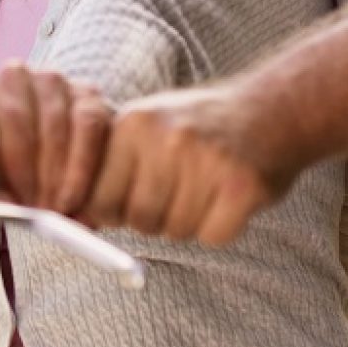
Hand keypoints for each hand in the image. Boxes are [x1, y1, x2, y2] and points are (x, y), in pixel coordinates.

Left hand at [0, 64, 111, 216]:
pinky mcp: (88, 95)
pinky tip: (73, 195)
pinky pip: (88, 123)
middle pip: (14, 113)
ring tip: (50, 207)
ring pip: (53, 118)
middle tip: (27, 204)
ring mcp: (52, 82)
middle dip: (22, 166)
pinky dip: (81, 166)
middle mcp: (11, 78)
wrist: (40, 172)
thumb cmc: (2, 176)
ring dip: (52, 171)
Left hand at [85, 82, 302, 246]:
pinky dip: (221, 228)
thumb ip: (108, 167)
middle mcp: (167, 139)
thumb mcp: (147, 128)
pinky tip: (228, 198)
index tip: (132, 203)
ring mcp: (206, 161)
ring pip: (176, 231)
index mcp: (134, 124)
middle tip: (178, 193)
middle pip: (138, 219)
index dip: (115, 212)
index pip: (100, 198)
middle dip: (155, 218)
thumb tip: (74, 218)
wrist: (273, 110)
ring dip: (189, 223)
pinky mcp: (241, 186)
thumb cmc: (200, 126)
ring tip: (205, 189)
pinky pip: (213, 236)